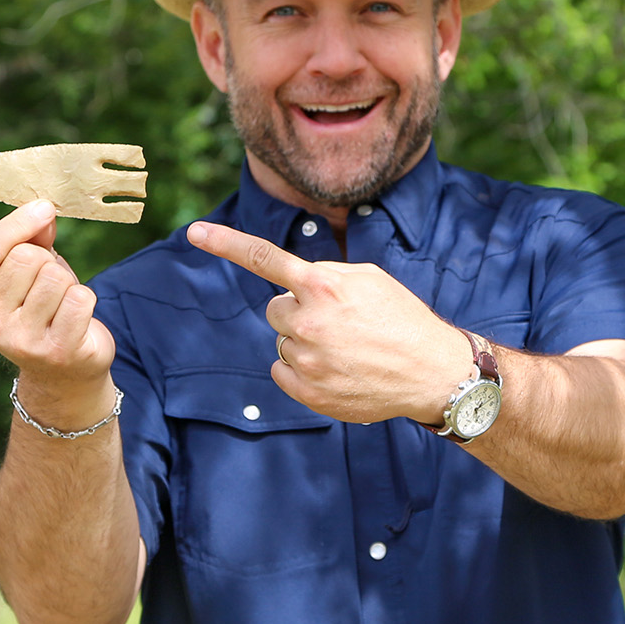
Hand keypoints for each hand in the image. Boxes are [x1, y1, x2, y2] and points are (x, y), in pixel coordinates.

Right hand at [0, 201, 115, 410]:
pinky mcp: (56, 351)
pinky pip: (80, 298)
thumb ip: (28, 240)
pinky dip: (86, 299)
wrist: (63, 373)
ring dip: (67, 282)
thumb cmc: (42, 310)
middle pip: (25, 258)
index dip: (16, 223)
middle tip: (50, 283)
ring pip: (55, 276)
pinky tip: (77, 318)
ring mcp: (21, 342)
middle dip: (46, 260)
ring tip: (62, 303)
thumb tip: (43, 211)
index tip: (44, 207)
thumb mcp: (25, 275)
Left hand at [187, 221, 467, 424]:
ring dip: (303, 342)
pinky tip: (335, 370)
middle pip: (275, 309)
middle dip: (298, 312)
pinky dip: (301, 371)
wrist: (430, 371)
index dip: (225, 242)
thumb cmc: (401, 318)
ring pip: (282, 342)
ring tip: (345, 349)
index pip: (264, 258)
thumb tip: (292, 283)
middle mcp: (308, 321)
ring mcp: (305, 360)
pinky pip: (281, 372)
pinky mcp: (306, 391)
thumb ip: (325, 274)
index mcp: (322, 285)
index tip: (194, 232)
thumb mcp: (368, 279)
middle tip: (336, 323)